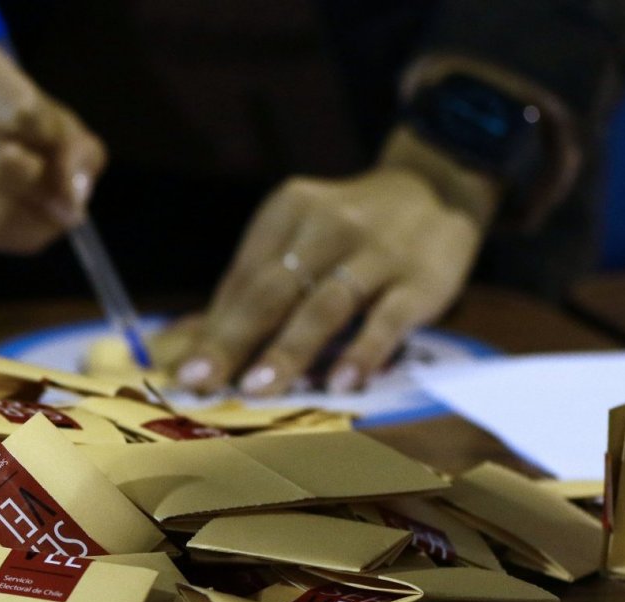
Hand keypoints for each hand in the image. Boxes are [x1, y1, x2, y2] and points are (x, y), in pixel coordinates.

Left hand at [175, 134, 494, 395]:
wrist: (439, 189)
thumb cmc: (349, 231)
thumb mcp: (300, 238)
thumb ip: (254, 288)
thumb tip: (192, 347)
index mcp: (287, 211)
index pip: (243, 277)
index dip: (213, 329)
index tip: (185, 373)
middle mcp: (328, 225)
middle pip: (272, 290)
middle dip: (233, 340)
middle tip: (203, 383)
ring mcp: (377, 252)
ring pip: (324, 305)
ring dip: (288, 350)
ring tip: (258, 389)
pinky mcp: (420, 280)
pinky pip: (387, 321)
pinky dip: (362, 353)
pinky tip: (340, 385)